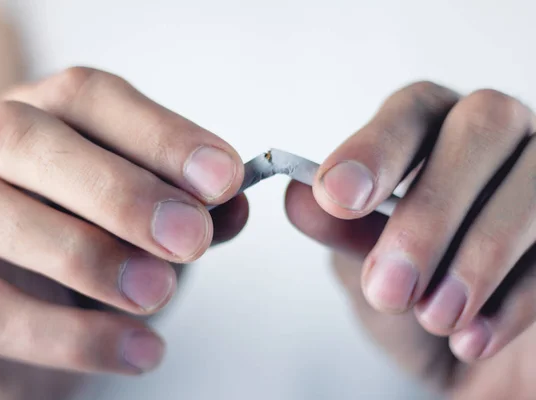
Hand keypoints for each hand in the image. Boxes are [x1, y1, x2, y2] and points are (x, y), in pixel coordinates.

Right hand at [0, 67, 248, 398]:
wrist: (26, 310)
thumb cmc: (89, 239)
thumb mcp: (146, 212)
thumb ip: (191, 205)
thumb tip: (235, 206)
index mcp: (42, 115)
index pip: (89, 96)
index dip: (160, 133)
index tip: (224, 177)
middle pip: (21, 138)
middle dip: (119, 190)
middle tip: (191, 237)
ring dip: (86, 254)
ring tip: (158, 292)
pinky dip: (74, 335)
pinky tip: (139, 350)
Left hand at [286, 82, 535, 397]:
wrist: (460, 359)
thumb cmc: (411, 298)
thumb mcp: (361, 265)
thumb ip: (339, 230)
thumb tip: (301, 198)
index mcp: (435, 133)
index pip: (412, 110)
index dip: (376, 147)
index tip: (338, 196)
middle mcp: (498, 143)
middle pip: (484, 127)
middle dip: (431, 210)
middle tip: (389, 285)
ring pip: (535, 185)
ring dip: (477, 258)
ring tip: (433, 317)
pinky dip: (516, 302)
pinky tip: (472, 338)